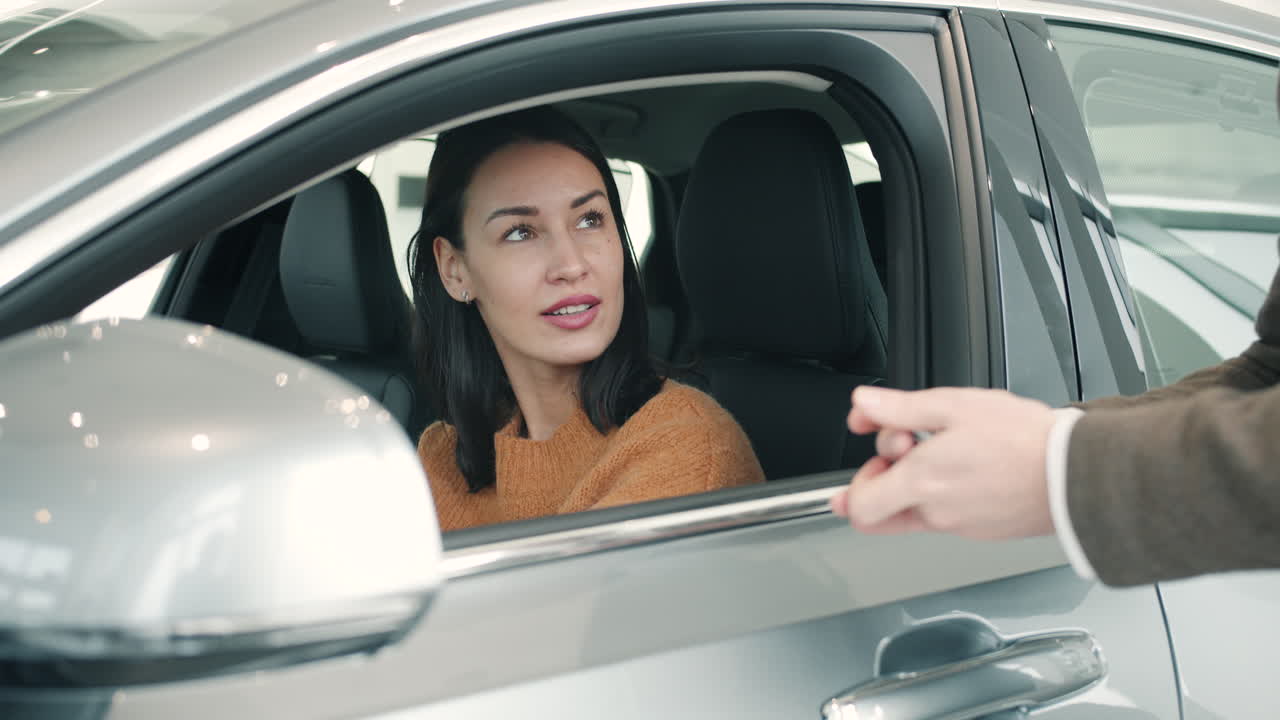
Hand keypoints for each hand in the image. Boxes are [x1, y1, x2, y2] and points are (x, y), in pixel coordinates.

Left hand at [830, 386, 1057, 539]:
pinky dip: (950, 494)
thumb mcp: (954, 405)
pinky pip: (950, 516)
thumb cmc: (1024, 440)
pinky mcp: (984, 531)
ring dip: (921, 484)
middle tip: (911, 450)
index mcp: (921, 482)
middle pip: (884, 514)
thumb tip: (863, 405)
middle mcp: (936, 513)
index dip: (857, 483)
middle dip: (887, 480)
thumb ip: (899, 408)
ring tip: (950, 451)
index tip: (877, 458)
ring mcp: (961, 526)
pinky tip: (973, 467)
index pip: (859, 509)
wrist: (1077, 472)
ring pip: (918, 513)